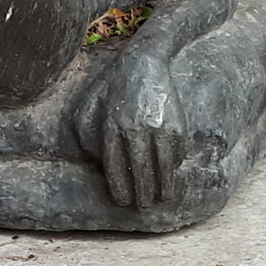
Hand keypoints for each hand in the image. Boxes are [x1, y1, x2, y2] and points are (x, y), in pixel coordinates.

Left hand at [74, 46, 187, 208]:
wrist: (145, 60)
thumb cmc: (111, 85)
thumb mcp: (88, 105)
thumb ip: (87, 133)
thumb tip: (98, 161)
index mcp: (112, 126)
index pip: (115, 166)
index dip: (120, 187)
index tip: (123, 201)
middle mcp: (136, 128)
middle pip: (140, 170)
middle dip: (142, 192)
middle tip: (144, 206)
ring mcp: (160, 125)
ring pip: (163, 164)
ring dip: (164, 184)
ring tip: (163, 197)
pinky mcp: (178, 121)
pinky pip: (178, 149)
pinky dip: (176, 163)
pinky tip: (172, 172)